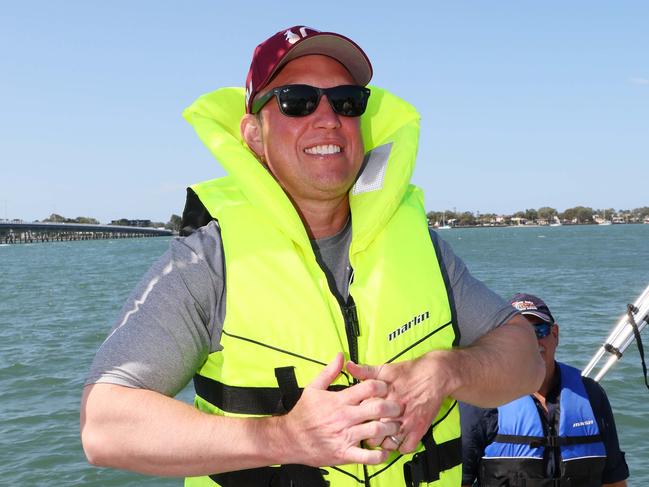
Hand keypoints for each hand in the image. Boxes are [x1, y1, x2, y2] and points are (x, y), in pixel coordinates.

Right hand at [279, 353, 401, 466]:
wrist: (290, 439)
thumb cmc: (303, 415)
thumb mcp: (313, 388)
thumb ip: (329, 372)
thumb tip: (340, 356)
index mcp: (339, 401)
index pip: (368, 388)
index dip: (381, 386)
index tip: (385, 388)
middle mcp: (344, 417)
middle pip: (377, 408)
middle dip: (392, 407)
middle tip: (397, 407)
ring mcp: (345, 436)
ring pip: (376, 431)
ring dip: (389, 428)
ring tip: (393, 427)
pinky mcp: (344, 454)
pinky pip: (367, 457)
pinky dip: (379, 455)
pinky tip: (384, 450)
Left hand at [347, 353, 452, 453]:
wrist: (436, 375)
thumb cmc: (409, 372)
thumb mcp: (385, 369)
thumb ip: (365, 370)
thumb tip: (349, 366)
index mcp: (383, 396)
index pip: (362, 413)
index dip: (358, 417)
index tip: (357, 418)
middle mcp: (394, 410)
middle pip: (372, 431)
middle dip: (367, 432)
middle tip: (367, 430)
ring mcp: (407, 421)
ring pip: (387, 443)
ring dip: (382, 443)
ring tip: (380, 437)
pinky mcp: (419, 429)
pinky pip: (406, 448)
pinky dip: (399, 447)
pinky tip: (396, 440)